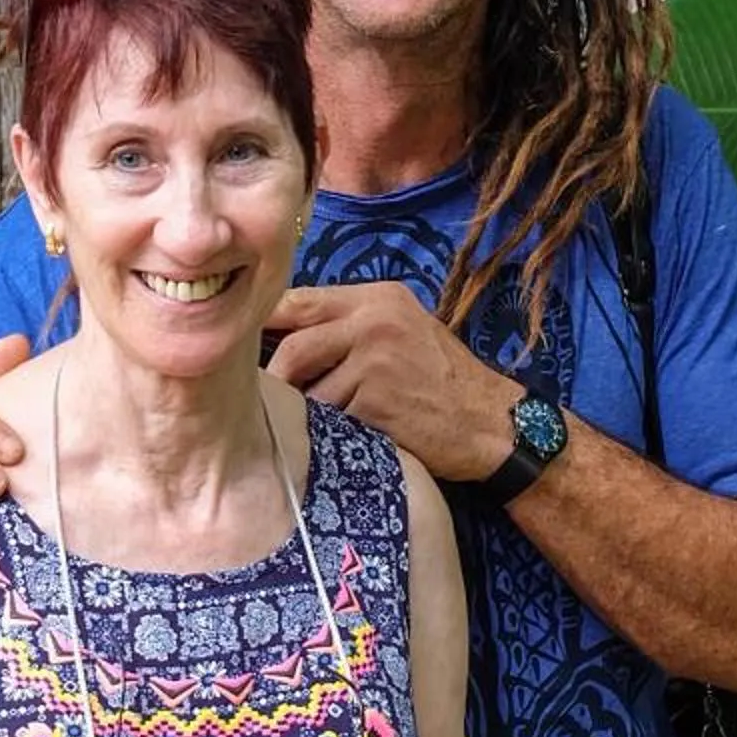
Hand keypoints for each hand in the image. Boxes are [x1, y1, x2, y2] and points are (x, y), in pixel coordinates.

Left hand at [266, 286, 518, 483]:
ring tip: (323, 426)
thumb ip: (350, 325)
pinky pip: (330, 420)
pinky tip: (352, 439)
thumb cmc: (441, 381)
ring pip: (308, 389)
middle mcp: (376, 320)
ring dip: (309, 414)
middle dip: (279, 381)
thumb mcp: (403, 330)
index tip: (246, 349)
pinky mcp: (376, 401)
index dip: (265, 326)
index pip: (299, 301)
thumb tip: (280, 334)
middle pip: (293, 347)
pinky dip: (332, 434)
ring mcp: (376, 360)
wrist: (490, 424)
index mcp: (379, 297)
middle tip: (271, 404)